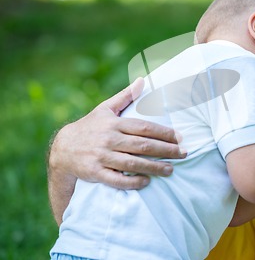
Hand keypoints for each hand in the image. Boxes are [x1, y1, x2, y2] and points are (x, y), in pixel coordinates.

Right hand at [49, 78, 184, 189]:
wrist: (63, 148)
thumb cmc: (90, 126)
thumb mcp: (105, 108)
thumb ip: (126, 96)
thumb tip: (143, 80)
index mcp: (115, 124)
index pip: (144, 128)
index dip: (163, 133)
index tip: (180, 137)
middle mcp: (109, 139)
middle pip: (143, 145)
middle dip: (166, 150)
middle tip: (184, 154)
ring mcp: (102, 157)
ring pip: (132, 163)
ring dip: (154, 167)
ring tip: (171, 170)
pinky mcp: (95, 172)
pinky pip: (116, 179)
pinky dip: (132, 181)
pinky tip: (146, 182)